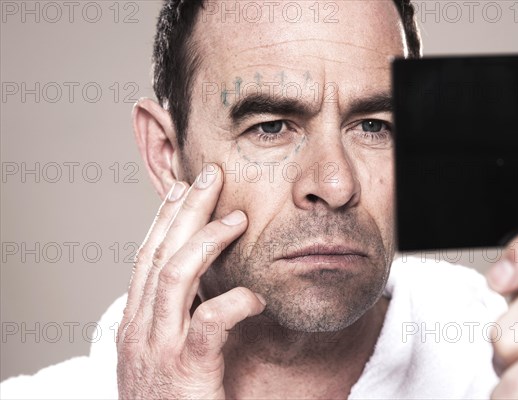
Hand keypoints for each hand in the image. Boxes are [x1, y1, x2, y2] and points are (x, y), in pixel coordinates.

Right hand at [116, 164, 265, 398]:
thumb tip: (200, 290)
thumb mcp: (164, 354)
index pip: (146, 257)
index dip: (164, 219)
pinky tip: (255, 298)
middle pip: (160, 253)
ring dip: (206, 241)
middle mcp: (139, 329)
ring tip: (236, 218)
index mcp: (135, 323)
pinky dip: (234, 303)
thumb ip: (176, 320)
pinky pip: (209, 324)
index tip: (181, 189)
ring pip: (175, 276)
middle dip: (185, 210)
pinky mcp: (184, 370)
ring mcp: (157, 349)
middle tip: (208, 176)